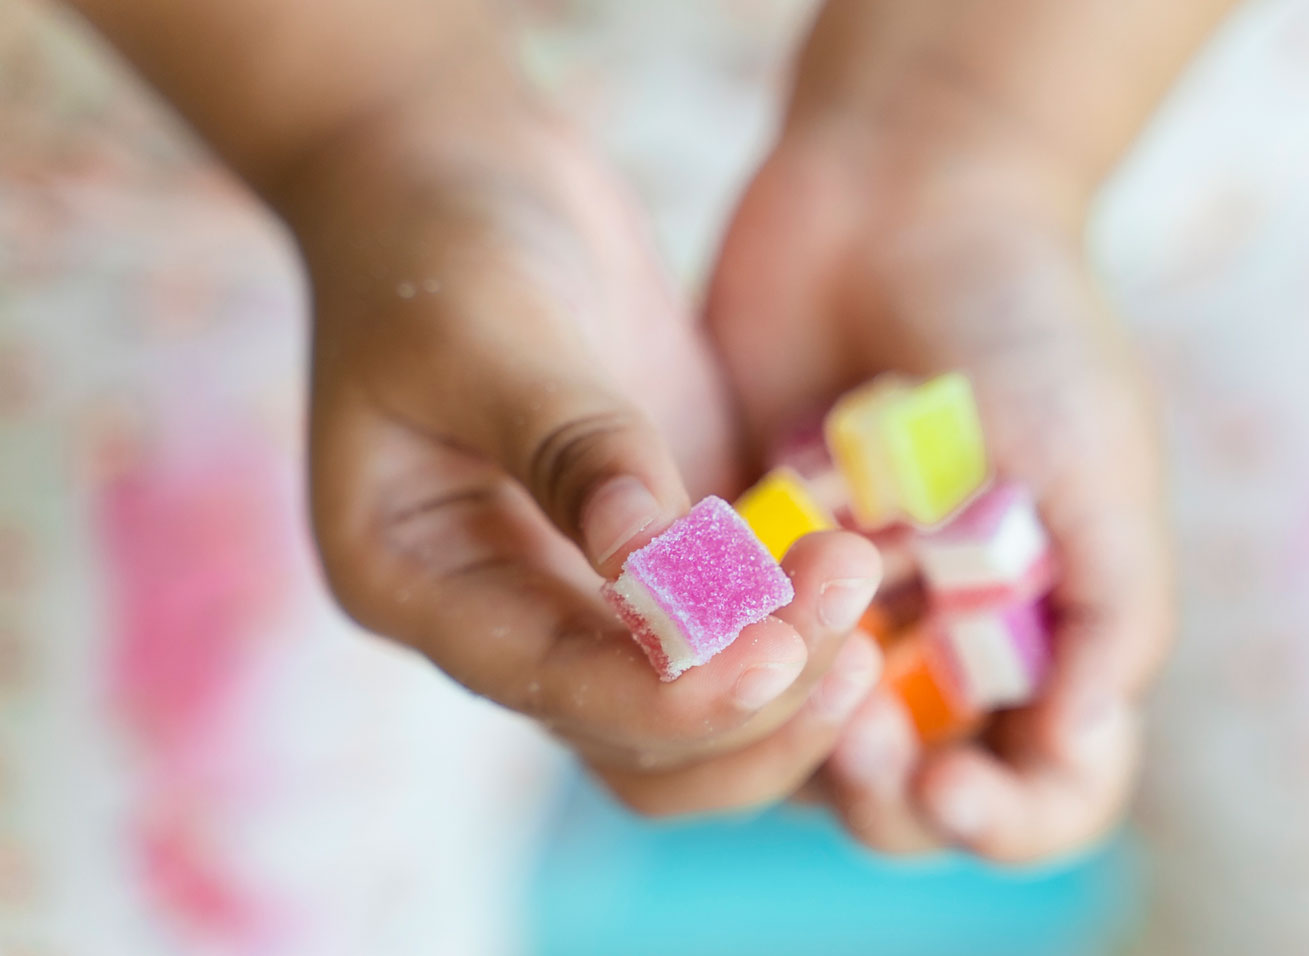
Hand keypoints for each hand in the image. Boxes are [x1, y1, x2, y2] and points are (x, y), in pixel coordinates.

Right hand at [282, 92, 882, 814]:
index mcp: (417, 584)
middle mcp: (502, 615)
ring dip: (788, 680)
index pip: (552, 688)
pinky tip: (861, 569)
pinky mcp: (665, 549)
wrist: (460, 172)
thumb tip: (660, 570)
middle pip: (636, 741)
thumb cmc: (441, 238)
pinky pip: (740, 631)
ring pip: (698, 711)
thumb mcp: (490, 330)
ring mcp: (588, 590)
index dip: (670, 692)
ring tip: (864, 584)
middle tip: (849, 603)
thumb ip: (575, 448)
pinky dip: (798, 624)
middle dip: (751, 700)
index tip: (780, 645)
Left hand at [707, 128, 1170, 861]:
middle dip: (894, 796)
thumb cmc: (1024, 321)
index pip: (1054, 786)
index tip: (957, 785)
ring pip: (806, 743)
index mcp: (1053, 632)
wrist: (899, 192)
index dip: (1014, 818)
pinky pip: (723, 652)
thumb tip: (1083, 750)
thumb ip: (1115, 610)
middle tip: (865, 742)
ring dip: (796, 739)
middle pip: (922, 793)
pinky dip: (722, 655)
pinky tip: (716, 615)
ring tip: (784, 670)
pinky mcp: (745, 563)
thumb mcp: (1099, 460)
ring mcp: (841, 607)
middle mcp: (946, 640)